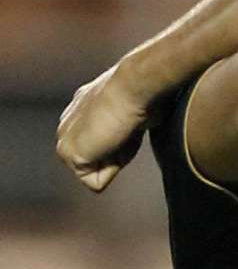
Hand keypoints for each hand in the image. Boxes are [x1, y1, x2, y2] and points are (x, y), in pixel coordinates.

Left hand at [56, 62, 148, 191]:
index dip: (123, 147)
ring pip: (96, 174)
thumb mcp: (131, 116)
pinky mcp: (69, 154)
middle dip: (116, 156)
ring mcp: (65, 141)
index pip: (101, 151)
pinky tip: (114, 140)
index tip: (128, 122)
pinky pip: (95, 182)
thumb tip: (137, 134)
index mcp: (78, 115)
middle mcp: (66, 127)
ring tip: (120, 134)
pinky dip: (111, 168)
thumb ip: (121, 130)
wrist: (133, 86)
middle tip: (125, 129)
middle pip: (97, 165)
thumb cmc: (141, 96)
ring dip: (115, 161)